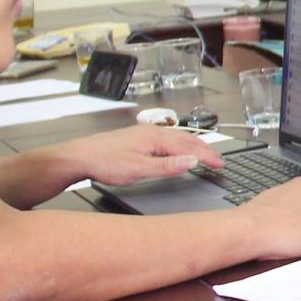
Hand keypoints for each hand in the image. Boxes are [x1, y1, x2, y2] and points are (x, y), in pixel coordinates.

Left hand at [56, 123, 224, 184]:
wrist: (79, 157)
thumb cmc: (105, 162)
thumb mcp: (139, 169)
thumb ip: (168, 166)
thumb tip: (192, 161)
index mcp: (156, 137)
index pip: (189, 146)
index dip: (207, 156)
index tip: (220, 164)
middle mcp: (152, 132)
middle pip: (185, 139)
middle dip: (205, 149)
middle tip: (219, 160)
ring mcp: (144, 134)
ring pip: (176, 138)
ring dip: (194, 146)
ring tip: (205, 153)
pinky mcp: (137, 138)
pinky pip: (166, 139)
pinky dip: (180, 145)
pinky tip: (178, 150)